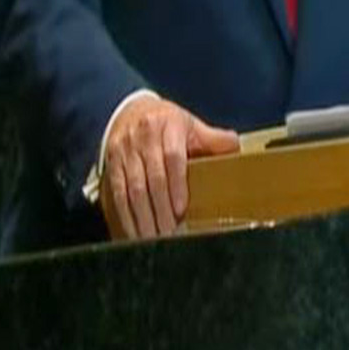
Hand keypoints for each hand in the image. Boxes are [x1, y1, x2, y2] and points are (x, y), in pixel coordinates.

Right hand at [101, 95, 238, 240]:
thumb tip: (236, 147)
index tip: (180, 209)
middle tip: (169, 234)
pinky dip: (124, 215)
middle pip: (151, 178)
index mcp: (169, 126)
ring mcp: (125, 151)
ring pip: (131, 188)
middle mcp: (144, 137)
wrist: (131, 110)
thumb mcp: (191, 125)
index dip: (176, 185)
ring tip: (153, 239)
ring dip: (142, 217)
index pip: (172, 157)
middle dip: (159, 209)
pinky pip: (116, 193)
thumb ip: (213, 138)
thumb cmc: (167, 123)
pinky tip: (133, 232)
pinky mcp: (111, 163)